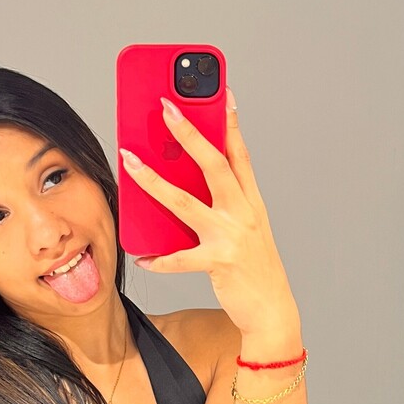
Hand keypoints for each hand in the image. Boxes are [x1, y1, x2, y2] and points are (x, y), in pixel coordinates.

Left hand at [118, 88, 298, 339]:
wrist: (273, 311)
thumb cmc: (254, 268)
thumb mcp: (245, 228)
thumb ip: (222, 204)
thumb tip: (182, 181)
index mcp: (251, 201)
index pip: (240, 153)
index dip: (230, 121)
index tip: (222, 92)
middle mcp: (243, 213)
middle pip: (213, 164)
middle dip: (188, 133)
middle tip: (166, 107)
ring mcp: (231, 236)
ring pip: (185, 202)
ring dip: (154, 181)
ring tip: (131, 163)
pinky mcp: (219, 262)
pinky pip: (180, 257)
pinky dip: (159, 258)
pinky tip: (142, 256)